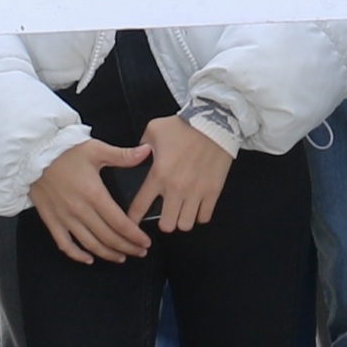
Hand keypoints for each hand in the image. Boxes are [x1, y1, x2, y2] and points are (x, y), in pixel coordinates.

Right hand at [29, 137, 155, 263]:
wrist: (31, 154)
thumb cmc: (64, 150)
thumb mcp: (96, 149)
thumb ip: (123, 155)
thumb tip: (147, 151)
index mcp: (94, 194)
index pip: (120, 222)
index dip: (134, 236)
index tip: (144, 242)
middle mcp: (80, 210)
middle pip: (108, 237)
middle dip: (127, 247)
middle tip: (140, 252)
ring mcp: (64, 218)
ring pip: (90, 244)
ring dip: (107, 254)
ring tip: (121, 257)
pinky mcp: (51, 220)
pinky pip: (65, 244)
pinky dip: (77, 255)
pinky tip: (89, 259)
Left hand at [130, 113, 235, 234]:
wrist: (214, 122)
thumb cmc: (184, 125)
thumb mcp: (154, 130)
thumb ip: (141, 146)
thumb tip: (137, 155)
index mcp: (158, 174)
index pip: (140, 206)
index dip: (133, 219)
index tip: (132, 223)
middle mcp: (176, 188)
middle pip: (166, 225)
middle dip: (164, 221)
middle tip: (165, 214)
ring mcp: (196, 192)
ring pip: (185, 225)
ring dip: (182, 219)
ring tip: (181, 211)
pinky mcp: (213, 192)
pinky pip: (204, 217)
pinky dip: (199, 215)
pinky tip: (196, 206)